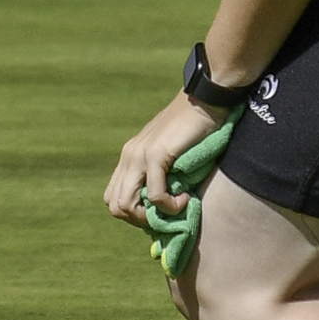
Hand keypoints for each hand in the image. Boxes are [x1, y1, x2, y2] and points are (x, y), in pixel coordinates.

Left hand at [103, 93, 229, 222]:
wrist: (205, 99)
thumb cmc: (196, 128)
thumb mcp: (171, 154)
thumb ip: (161, 173)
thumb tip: (164, 205)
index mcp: (129, 156)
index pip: (113, 197)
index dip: (133, 213)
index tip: (159, 211)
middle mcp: (129, 156)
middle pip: (115, 205)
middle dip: (139, 220)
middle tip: (166, 215)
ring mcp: (139, 155)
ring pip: (126, 204)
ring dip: (152, 216)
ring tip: (175, 207)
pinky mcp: (156, 154)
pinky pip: (154, 195)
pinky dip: (170, 205)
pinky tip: (186, 199)